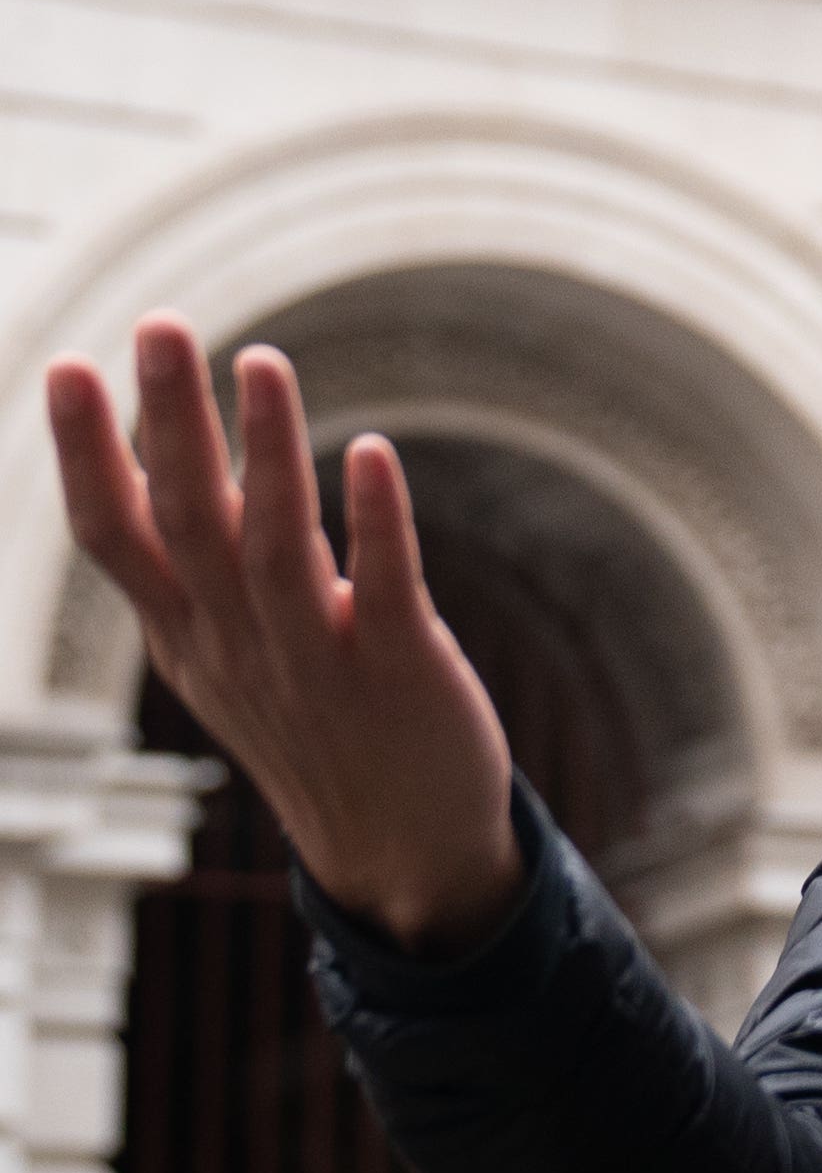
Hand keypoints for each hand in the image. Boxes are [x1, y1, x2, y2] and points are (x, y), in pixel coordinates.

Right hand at [45, 317, 521, 951]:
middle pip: (188, 521)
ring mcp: (317, 659)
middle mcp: (237, 642)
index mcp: (187, 632)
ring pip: (277, 545)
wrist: (399, 848)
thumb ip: (193, 567)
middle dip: (169, 421)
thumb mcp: (226, 649)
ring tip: (263, 360)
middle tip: (159, 325)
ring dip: (269, 451)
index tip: (68, 366)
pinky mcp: (403, 669)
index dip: (87, 454)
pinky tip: (372, 452)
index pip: (117, 535)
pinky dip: (375, 519)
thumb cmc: (311, 724)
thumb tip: (163, 461)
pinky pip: (385, 586)